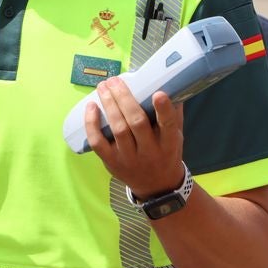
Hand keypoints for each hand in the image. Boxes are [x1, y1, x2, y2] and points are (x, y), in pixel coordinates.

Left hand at [83, 77, 184, 200]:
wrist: (157, 186)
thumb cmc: (167, 154)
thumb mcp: (177, 137)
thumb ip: (174, 113)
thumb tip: (170, 83)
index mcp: (169, 144)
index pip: (167, 126)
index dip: (163, 110)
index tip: (158, 93)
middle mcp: (149, 152)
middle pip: (136, 123)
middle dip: (124, 99)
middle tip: (115, 80)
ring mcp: (129, 159)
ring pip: (118, 130)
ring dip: (109, 105)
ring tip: (103, 87)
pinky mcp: (112, 163)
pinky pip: (98, 143)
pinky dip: (92, 125)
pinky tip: (91, 107)